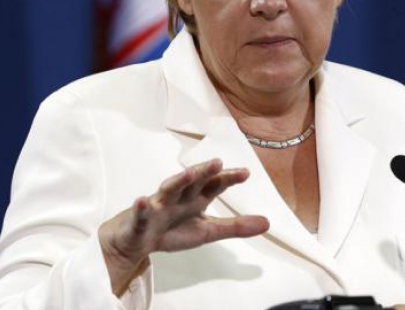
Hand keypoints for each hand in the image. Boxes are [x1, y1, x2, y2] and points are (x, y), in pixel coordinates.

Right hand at [98, 159, 268, 294]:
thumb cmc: (173, 230)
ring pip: (169, 189)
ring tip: (189, 174)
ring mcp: (159, 206)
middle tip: (218, 162)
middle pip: (193, 181)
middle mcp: (179, 197)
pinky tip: (142, 200)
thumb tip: (268, 223)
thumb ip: (236, 226)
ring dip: (178, 181)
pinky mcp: (140, 220)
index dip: (229, 178)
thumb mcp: (209, 231)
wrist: (136, 241)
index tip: (245, 173)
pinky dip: (142, 207)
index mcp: (196, 198)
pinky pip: (141, 213)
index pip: (215, 184)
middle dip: (204, 171)